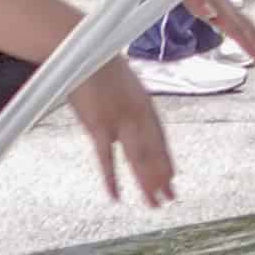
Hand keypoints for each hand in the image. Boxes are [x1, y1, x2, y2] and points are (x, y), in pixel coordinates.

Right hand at [75, 56, 176, 206]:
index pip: (160, 138)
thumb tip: (129, 117)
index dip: (166, 159)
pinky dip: (112, 179)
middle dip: (162, 177)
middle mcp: (138, 114)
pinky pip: (107, 158)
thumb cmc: (100, 64)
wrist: (83, 50)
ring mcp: (120, 121)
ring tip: (154, 204)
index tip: (172, 177)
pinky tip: (116, 196)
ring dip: (146, 183)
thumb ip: (128, 103)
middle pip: (153, 152)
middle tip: (169, 198)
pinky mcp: (99, 125)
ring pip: (138, 159)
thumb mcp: (123, 83)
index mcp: (145, 103)